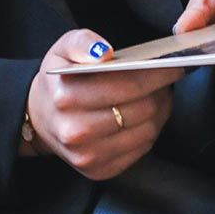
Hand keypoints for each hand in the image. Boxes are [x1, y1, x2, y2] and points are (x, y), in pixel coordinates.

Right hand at [22, 27, 184, 181]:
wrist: (40, 118)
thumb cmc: (59, 80)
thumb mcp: (62, 49)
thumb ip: (83, 42)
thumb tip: (104, 52)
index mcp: (66, 97)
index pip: (127, 85)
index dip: (158, 74)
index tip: (175, 64)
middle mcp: (76, 131)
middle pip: (142, 110)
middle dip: (161, 92)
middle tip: (167, 78)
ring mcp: (87, 155)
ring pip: (147, 132)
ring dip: (160, 112)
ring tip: (159, 95)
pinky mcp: (98, 171)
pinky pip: (141, 150)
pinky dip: (149, 131)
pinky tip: (146, 116)